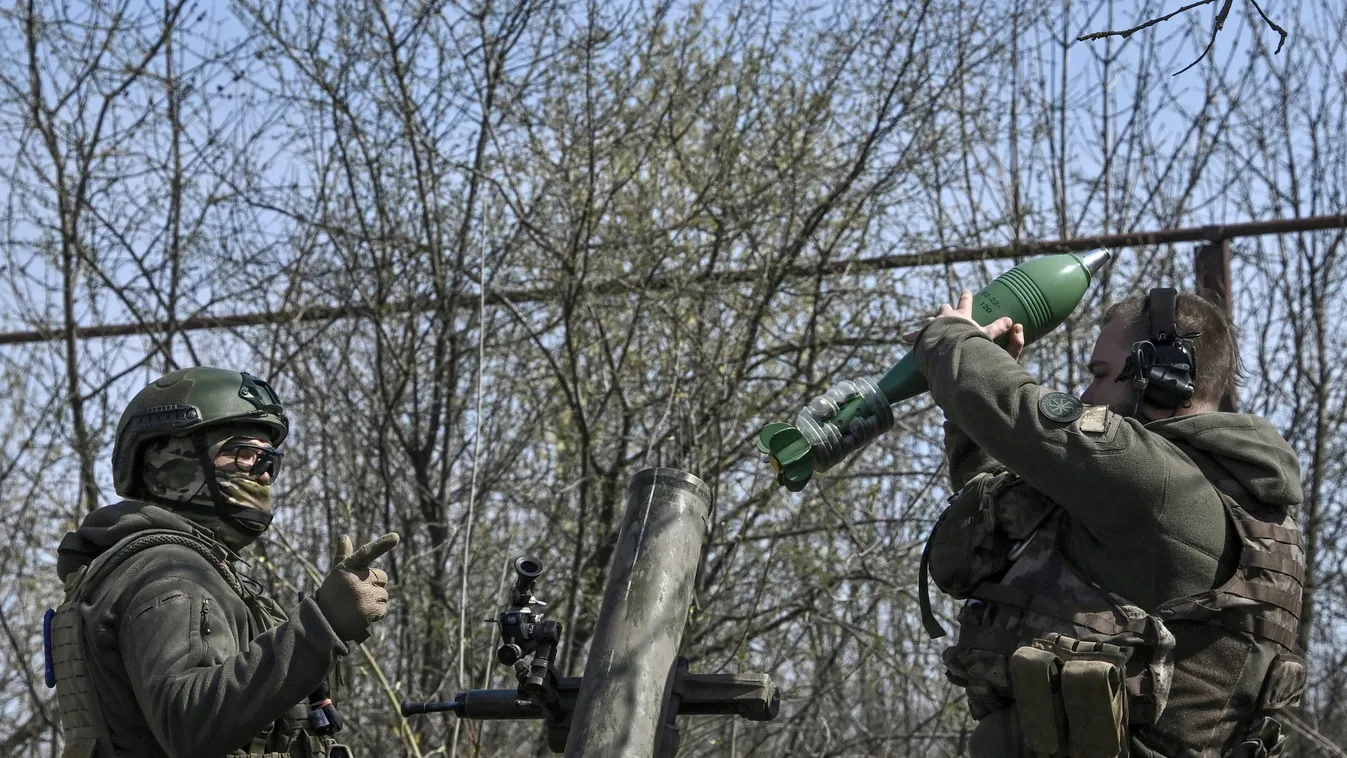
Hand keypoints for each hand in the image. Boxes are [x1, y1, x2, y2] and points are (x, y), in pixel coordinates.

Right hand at [315, 533, 399, 642]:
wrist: (323, 624)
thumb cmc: (332, 595)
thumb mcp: (338, 574)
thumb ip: (344, 555)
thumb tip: (345, 536)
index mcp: (346, 567)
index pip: (366, 552)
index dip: (381, 544)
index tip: (396, 537)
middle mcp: (355, 579)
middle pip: (382, 577)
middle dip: (375, 586)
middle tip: (357, 595)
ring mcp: (362, 594)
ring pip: (384, 595)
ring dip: (374, 602)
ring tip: (356, 607)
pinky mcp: (369, 610)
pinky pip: (384, 609)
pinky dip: (376, 615)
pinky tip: (361, 617)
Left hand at [902, 290, 1025, 360]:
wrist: (947, 345)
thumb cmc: (967, 340)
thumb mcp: (985, 334)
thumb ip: (998, 328)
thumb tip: (1012, 321)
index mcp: (960, 314)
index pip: (965, 302)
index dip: (966, 296)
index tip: (965, 291)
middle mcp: (945, 316)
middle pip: (944, 308)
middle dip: (945, 309)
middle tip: (945, 309)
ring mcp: (933, 325)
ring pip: (930, 320)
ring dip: (930, 322)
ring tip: (927, 323)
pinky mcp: (923, 335)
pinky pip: (915, 335)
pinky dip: (911, 336)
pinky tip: (904, 337)